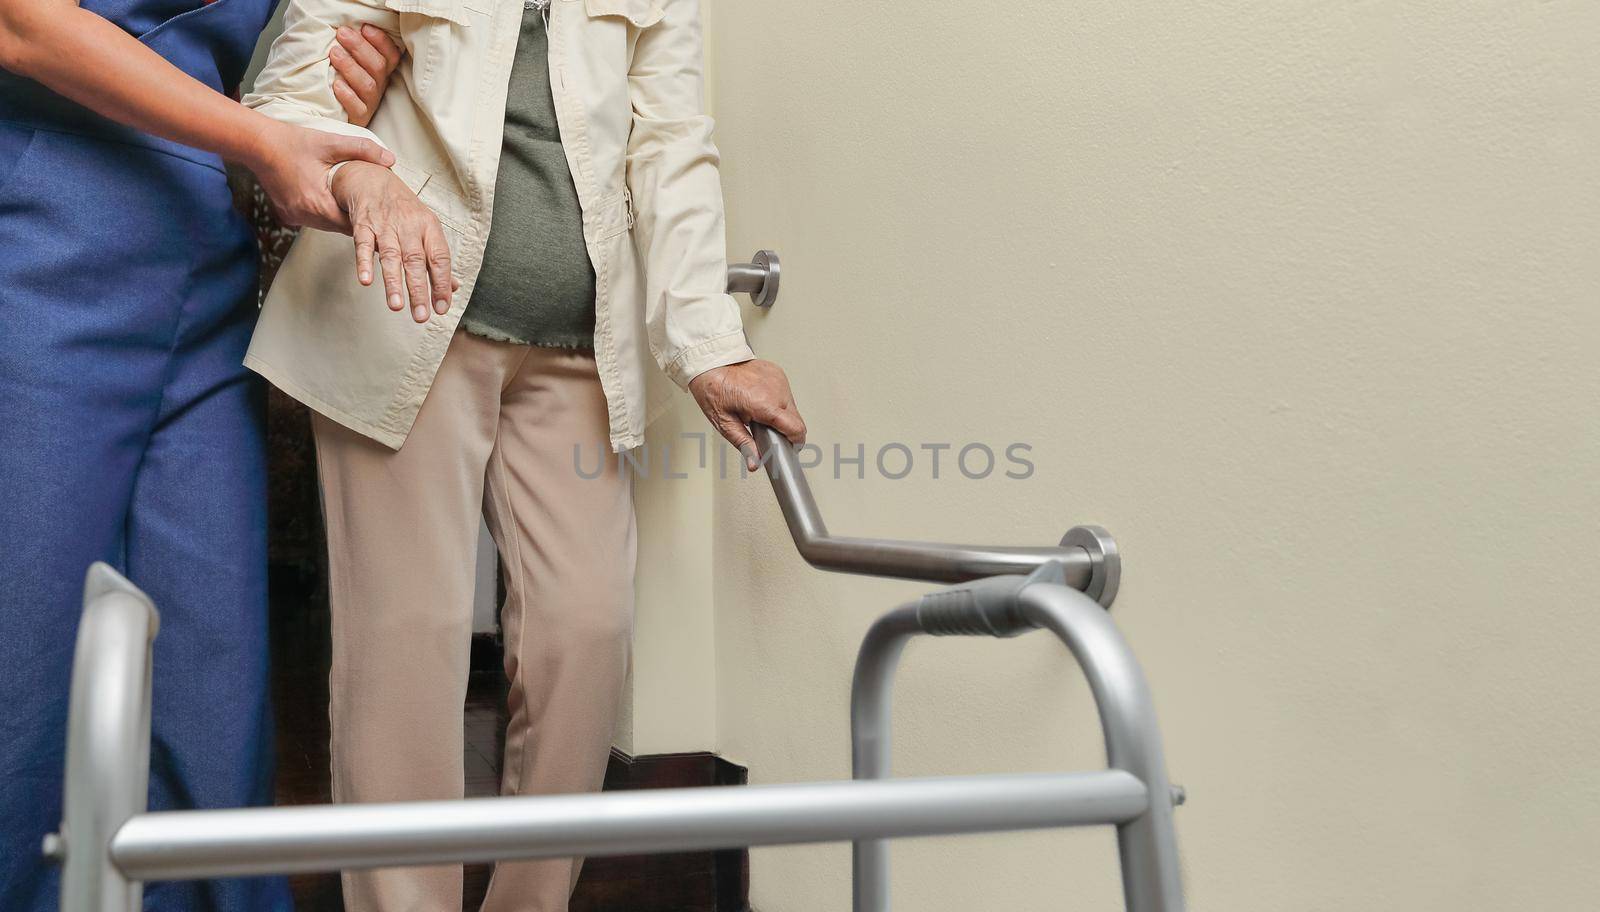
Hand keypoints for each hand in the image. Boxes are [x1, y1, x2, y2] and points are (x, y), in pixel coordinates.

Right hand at [247, 119, 393, 232]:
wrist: (257, 143)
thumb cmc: (292, 142)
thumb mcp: (330, 142)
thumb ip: (362, 150)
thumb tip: (390, 160)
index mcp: (317, 202)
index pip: (351, 224)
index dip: (367, 220)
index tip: (381, 216)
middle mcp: (304, 215)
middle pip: (340, 227)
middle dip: (355, 219)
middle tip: (373, 212)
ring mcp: (293, 216)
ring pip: (326, 225)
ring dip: (339, 216)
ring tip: (355, 206)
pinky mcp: (287, 214)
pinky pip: (313, 220)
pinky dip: (324, 213)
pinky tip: (331, 200)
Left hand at [329, 24, 401, 127]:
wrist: (332, 114)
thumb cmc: (338, 80)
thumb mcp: (350, 61)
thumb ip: (353, 47)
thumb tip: (345, 26)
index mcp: (380, 71)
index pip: (391, 55)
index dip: (381, 41)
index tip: (365, 28)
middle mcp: (379, 86)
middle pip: (378, 66)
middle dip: (360, 47)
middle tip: (342, 33)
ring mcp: (370, 103)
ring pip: (368, 85)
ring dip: (351, 67)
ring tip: (334, 54)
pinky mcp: (359, 118)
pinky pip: (357, 108)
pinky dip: (348, 95)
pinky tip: (336, 84)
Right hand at [331, 161, 456, 322]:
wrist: (372, 179)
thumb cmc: (403, 210)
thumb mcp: (426, 229)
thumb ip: (437, 260)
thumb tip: (454, 287)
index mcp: (429, 227)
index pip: (440, 258)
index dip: (442, 283)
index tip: (442, 307)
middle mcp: (409, 226)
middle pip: (416, 261)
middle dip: (419, 290)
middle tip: (421, 316)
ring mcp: (385, 225)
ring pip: (391, 256)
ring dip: (393, 282)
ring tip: (397, 306)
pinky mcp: (363, 225)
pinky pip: (363, 245)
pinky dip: (364, 263)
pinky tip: (365, 281)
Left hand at [688, 359, 805, 470]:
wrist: (712, 363)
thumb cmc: (713, 389)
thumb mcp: (724, 423)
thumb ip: (744, 445)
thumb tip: (755, 463)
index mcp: (763, 403)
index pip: (795, 428)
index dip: (795, 442)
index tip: (790, 448)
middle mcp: (775, 390)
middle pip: (796, 420)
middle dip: (785, 429)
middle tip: (765, 429)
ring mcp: (779, 380)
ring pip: (792, 407)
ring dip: (782, 415)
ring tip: (760, 413)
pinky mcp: (779, 374)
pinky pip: (786, 394)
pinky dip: (778, 401)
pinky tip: (762, 400)